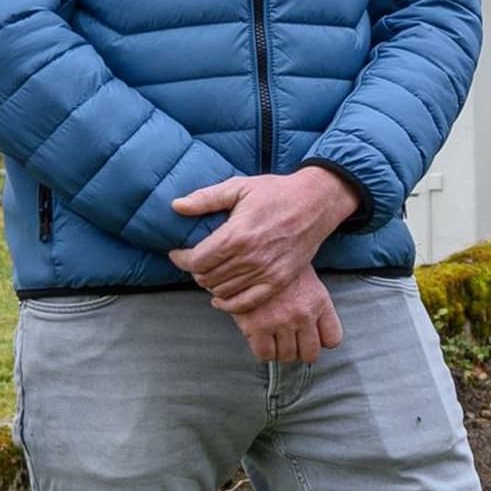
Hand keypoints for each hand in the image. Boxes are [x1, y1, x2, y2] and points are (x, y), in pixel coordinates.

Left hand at [170, 165, 358, 310]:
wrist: (315, 203)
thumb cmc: (275, 192)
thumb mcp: (239, 187)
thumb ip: (205, 198)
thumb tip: (176, 206)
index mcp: (237, 235)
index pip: (197, 260)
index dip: (181, 259)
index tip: (177, 253)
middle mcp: (250, 258)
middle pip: (207, 278)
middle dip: (195, 271)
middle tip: (194, 261)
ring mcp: (266, 272)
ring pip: (223, 291)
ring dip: (210, 284)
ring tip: (209, 272)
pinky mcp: (278, 281)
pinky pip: (246, 303)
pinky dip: (229, 304)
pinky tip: (220, 297)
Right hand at [226, 266, 345, 363]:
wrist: (250, 253)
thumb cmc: (277, 262)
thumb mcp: (305, 275)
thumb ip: (313, 301)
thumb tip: (314, 323)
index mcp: (318, 301)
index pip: (332, 339)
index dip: (321, 340)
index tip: (311, 336)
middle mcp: (303, 314)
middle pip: (310, 353)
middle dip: (300, 349)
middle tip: (290, 341)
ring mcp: (281, 322)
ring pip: (287, 356)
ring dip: (280, 351)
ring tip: (273, 338)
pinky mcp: (257, 327)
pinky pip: (265, 354)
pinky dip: (263, 351)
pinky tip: (259, 339)